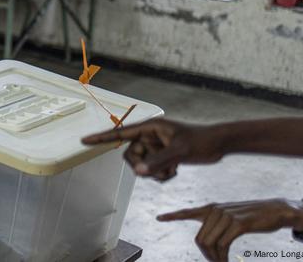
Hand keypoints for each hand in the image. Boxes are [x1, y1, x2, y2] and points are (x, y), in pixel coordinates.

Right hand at [80, 118, 222, 180]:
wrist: (219, 145)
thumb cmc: (201, 141)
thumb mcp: (180, 151)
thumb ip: (158, 161)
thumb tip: (139, 172)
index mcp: (149, 127)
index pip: (120, 133)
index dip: (101, 138)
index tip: (84, 141)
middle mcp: (149, 136)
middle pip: (130, 156)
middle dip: (143, 166)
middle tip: (160, 170)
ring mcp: (155, 147)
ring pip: (141, 165)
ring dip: (155, 172)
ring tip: (173, 170)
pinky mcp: (161, 156)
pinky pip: (150, 170)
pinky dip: (160, 175)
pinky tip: (175, 170)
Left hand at [157, 199, 302, 261]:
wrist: (277, 210)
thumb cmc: (254, 217)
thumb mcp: (232, 218)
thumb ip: (217, 224)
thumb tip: (206, 240)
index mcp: (212, 208)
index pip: (187, 212)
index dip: (172, 215)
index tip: (158, 217)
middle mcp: (215, 210)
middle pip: (199, 239)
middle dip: (205, 255)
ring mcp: (226, 216)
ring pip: (209, 243)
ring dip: (214, 258)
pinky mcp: (237, 224)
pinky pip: (222, 245)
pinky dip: (222, 257)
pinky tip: (226, 261)